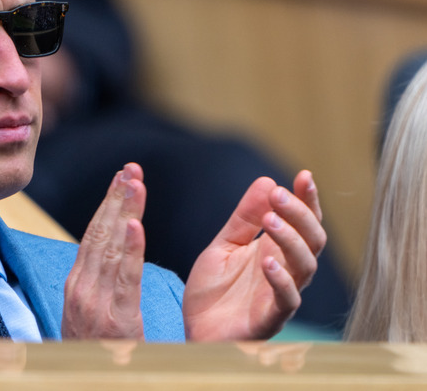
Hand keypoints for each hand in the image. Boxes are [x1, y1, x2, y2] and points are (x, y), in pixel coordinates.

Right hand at [62, 163, 146, 338]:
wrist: (88, 384)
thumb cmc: (95, 355)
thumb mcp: (89, 316)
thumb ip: (97, 286)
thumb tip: (107, 255)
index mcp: (77, 285)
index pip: (93, 235)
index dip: (108, 205)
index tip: (121, 178)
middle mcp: (82, 288)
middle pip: (100, 233)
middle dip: (116, 198)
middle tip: (130, 168)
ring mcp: (95, 303)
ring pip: (111, 247)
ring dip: (124, 211)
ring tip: (135, 182)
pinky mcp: (115, 319)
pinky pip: (124, 278)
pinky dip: (130, 248)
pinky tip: (136, 224)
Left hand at [182, 170, 325, 340]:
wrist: (194, 330)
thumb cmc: (212, 292)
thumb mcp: (223, 245)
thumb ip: (243, 218)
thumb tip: (267, 181)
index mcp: (276, 251)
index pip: (304, 222)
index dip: (308, 199)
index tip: (305, 175)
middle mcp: (285, 271)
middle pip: (313, 240)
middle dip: (299, 214)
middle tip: (279, 194)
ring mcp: (281, 295)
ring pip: (306, 266)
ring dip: (290, 239)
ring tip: (270, 220)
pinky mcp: (269, 319)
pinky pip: (287, 301)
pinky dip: (281, 280)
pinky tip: (267, 261)